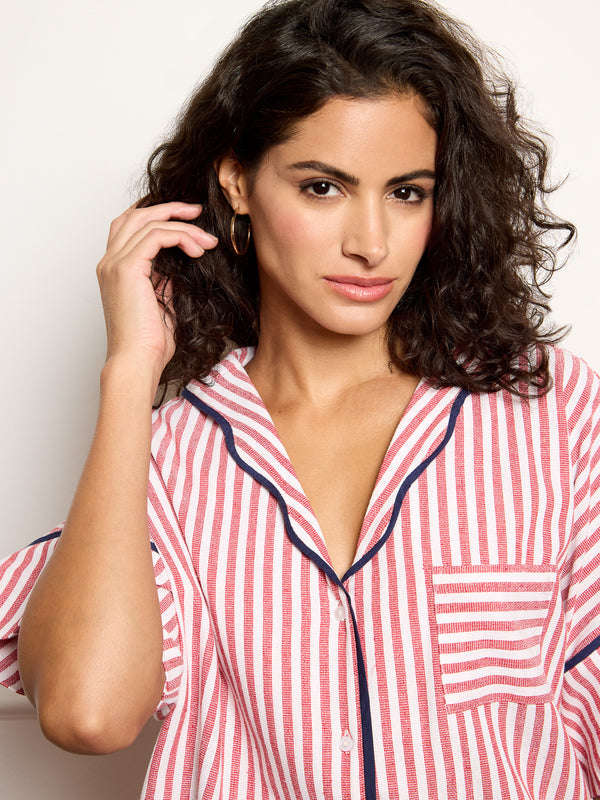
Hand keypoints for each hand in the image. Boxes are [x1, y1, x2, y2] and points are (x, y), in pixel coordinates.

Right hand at [96, 202, 217, 384]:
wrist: (137, 362)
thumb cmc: (149, 343)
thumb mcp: (161, 302)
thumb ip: (164, 279)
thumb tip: (179, 263)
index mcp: (114, 270)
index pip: (130, 227)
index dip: (157, 216)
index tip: (188, 218)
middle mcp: (109, 262)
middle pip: (136, 215)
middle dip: (169, 208)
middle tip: (197, 210)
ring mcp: (114, 264)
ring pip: (148, 222)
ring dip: (183, 226)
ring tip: (207, 240)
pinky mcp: (127, 269)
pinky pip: (157, 236)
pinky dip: (180, 237)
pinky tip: (197, 251)